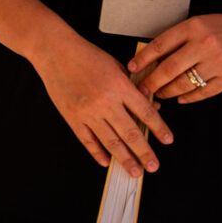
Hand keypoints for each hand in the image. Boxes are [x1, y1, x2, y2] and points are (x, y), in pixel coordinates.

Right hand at [30, 25, 172, 176]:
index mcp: (119, 86)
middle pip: (131, 133)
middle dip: (144, 152)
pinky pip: (87, 140)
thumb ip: (134, 87)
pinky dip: (97, 152)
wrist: (54, 51)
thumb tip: (151, 106)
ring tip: (135, 171)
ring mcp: (87, 112)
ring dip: (125, 158)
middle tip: (153, 166)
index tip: (167, 140)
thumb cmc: (85, 55)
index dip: (159, 128)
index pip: (146, 112)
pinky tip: (106, 161)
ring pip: (111, 142)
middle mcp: (105, 101)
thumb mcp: (116, 66)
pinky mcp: (72, 117)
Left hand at [129, 2, 221, 103]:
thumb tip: (151, 60)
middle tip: (143, 89)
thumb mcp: (198, 25)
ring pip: (185, 84)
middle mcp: (206, 44)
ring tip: (160, 94)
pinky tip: (180, 98)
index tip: (132, 68)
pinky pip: (203, 92)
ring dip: (168, 91)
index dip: (143, 59)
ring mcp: (219, 62)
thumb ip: (178, 39)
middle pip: (170, 68)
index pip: (161, 45)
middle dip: (152, 82)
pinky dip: (188, 97)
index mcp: (194, 27)